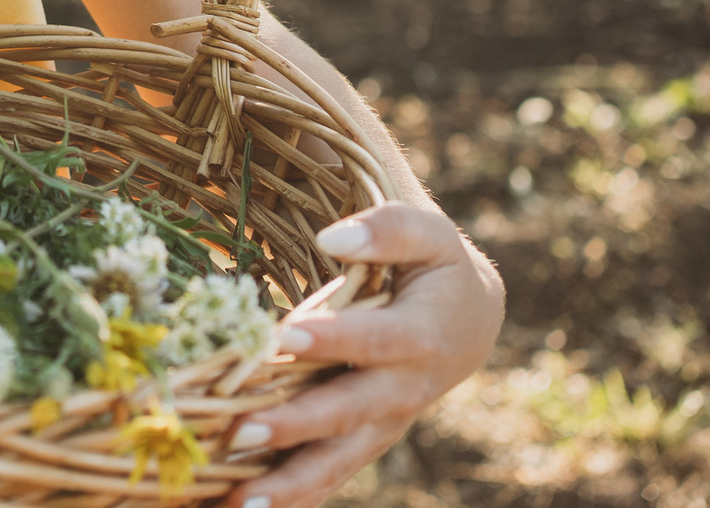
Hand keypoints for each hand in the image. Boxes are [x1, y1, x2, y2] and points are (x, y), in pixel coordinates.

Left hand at [222, 204, 504, 507]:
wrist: (470, 321)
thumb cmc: (437, 267)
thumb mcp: (428, 234)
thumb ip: (387, 229)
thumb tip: (335, 236)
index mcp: (421, 336)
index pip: (374, 340)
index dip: (334, 339)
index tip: (285, 334)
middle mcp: (403, 391)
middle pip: (348, 414)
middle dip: (294, 425)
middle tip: (239, 432)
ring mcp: (383, 425)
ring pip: (337, 461)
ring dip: (288, 484)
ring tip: (239, 501)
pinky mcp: (364, 443)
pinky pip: (328, 477)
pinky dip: (292, 499)